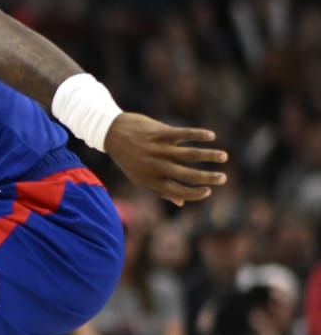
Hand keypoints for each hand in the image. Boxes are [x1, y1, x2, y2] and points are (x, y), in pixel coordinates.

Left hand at [103, 114, 226, 205]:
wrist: (111, 132)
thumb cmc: (129, 158)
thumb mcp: (139, 177)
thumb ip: (161, 189)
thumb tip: (181, 203)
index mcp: (150, 180)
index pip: (177, 191)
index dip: (194, 194)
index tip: (209, 191)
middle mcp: (155, 166)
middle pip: (187, 175)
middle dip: (208, 178)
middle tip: (223, 178)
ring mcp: (157, 149)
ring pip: (189, 154)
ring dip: (209, 155)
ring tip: (224, 157)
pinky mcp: (159, 132)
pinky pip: (183, 134)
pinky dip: (198, 134)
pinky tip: (211, 136)